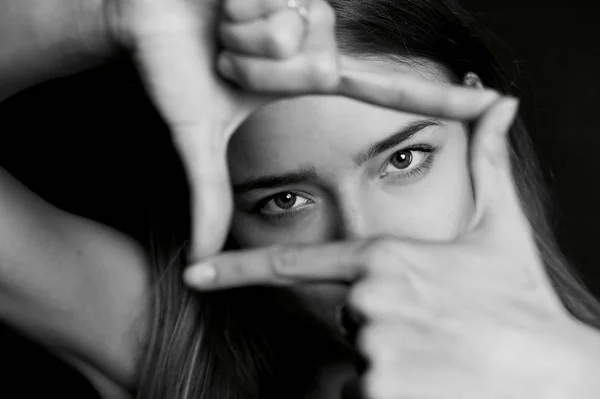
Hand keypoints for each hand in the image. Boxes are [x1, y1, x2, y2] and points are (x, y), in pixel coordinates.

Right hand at [104, 0, 499, 260]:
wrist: (144, 14)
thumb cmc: (174, 67)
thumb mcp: (198, 138)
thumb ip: (208, 196)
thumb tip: (200, 258)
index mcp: (312, 77)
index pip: (387, 94)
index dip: (440, 101)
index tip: (492, 106)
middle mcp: (320, 38)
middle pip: (309, 66)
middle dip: (252, 65)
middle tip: (223, 55)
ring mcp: (309, 4)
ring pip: (289, 34)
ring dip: (241, 40)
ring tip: (221, 29)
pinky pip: (273, 6)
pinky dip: (237, 11)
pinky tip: (224, 0)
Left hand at [183, 97, 599, 397]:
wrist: (556, 369)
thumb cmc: (521, 298)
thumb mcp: (502, 228)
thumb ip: (489, 164)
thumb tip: (502, 102)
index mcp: (383, 259)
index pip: (293, 265)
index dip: (237, 269)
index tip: (195, 273)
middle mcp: (369, 301)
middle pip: (344, 319)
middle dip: (378, 324)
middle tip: (432, 327)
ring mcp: (373, 351)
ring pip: (356, 360)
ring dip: (388, 360)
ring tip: (437, 355)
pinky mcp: (380, 394)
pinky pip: (362, 395)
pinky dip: (392, 393)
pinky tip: (433, 382)